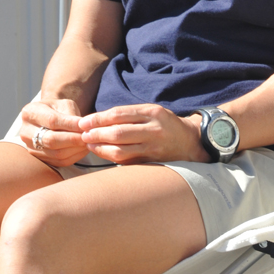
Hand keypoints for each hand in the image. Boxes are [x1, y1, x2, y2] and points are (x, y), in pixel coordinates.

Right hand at [20, 98, 88, 166]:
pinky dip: (74, 157)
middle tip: (88, 137)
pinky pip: (59, 162)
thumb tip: (83, 127)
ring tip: (88, 143)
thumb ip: (72, 115)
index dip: (70, 124)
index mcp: (30, 112)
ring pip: (56, 153)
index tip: (85, 126)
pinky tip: (83, 150)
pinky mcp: (39, 159)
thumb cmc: (58, 109)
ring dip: (75, 149)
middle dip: (73, 139)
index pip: (52, 121)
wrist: (49, 119)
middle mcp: (26, 131)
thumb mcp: (64, 104)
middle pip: (51, 140)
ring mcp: (30, 147)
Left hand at [78, 104, 209, 164]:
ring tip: (90, 144)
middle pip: (118, 133)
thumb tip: (99, 120)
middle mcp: (153, 130)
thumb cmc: (165, 124)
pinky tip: (102, 153)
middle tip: (83, 134)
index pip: (119, 114)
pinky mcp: (151, 162)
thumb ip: (129, 115)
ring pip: (121, 151)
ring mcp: (153, 148)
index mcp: (152, 113)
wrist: (190, 142)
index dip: (98, 118)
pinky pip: (127, 161)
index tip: (84, 122)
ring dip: (101, 148)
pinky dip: (111, 157)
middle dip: (96, 134)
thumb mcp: (151, 112)